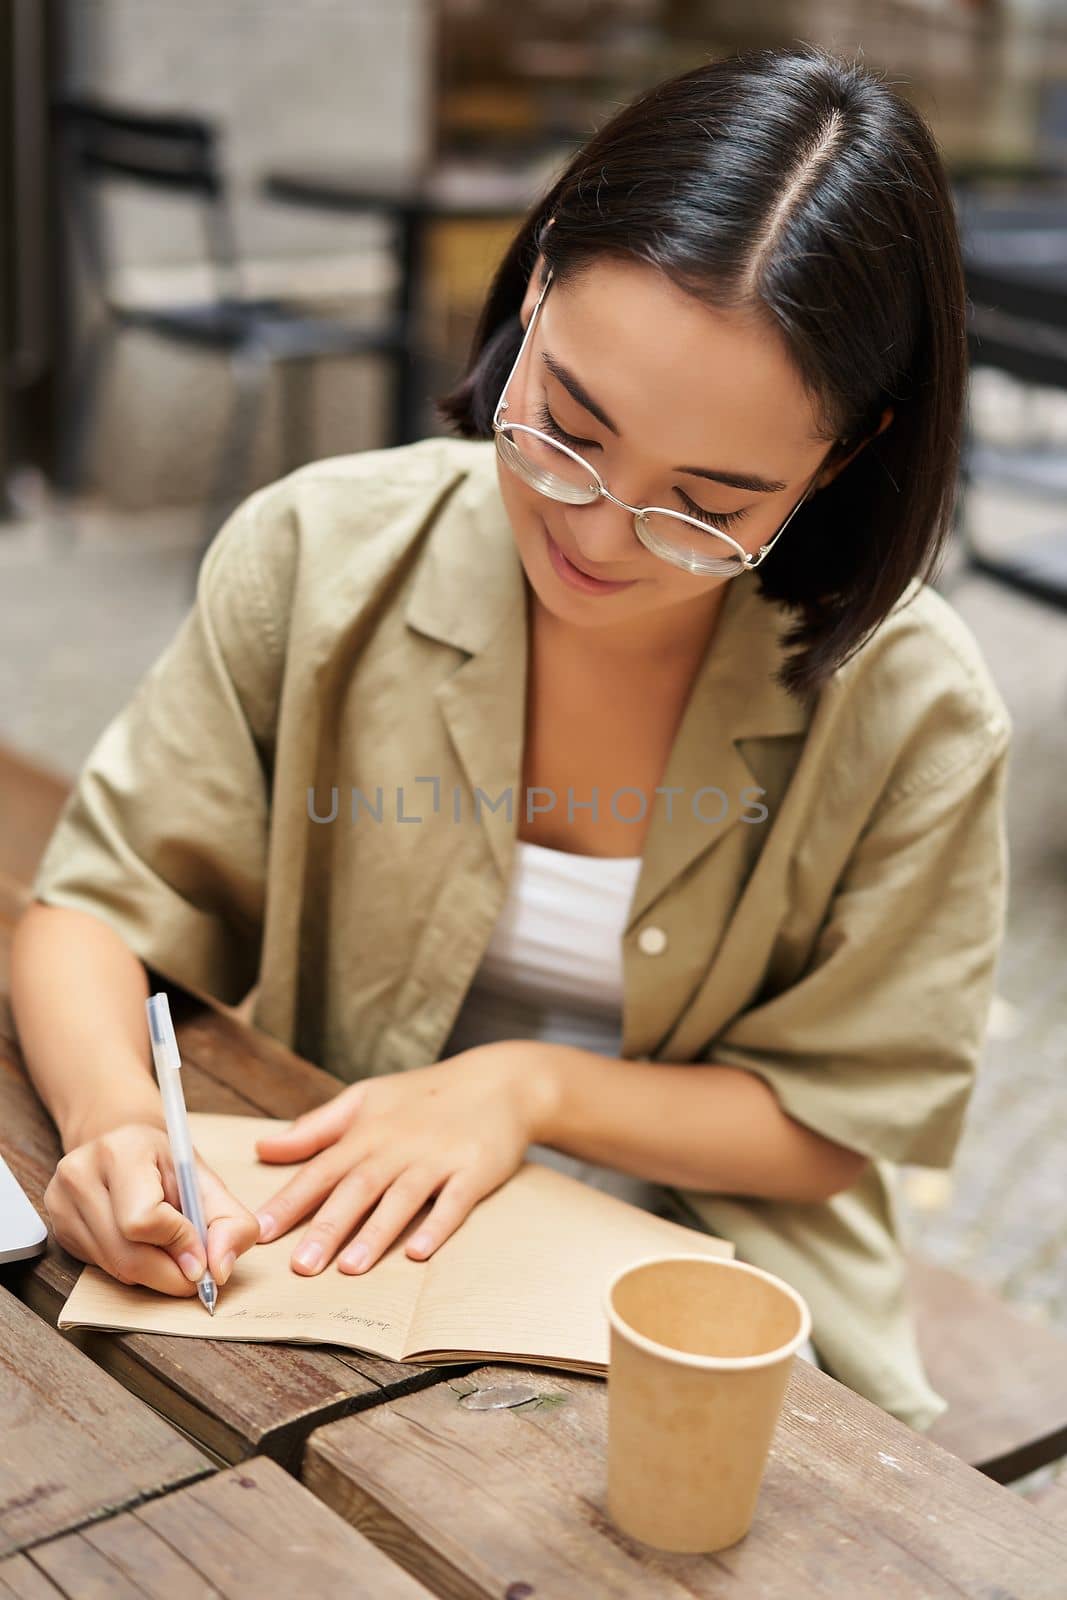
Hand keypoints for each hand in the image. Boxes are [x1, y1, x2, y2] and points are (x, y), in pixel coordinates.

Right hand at [44, 1123, 260, 1295]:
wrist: (121, 1142)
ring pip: (116, 1268)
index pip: (144, 1219)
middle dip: (170, 1273)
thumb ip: (230, 1222)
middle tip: (194, 1272)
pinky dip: (131, 1268)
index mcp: (122, 1151)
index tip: (201, 1254)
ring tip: (169, 1248)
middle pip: (127, 1254)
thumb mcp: (205, 1179)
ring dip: (153, 1273)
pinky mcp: (57, 1227)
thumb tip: (219, 1271)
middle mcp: (81, 1173)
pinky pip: (102, 1269)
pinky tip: (140, 1244)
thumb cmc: (165, 1162)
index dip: (179, 1243)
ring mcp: (61, 1201)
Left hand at [251, 1042, 554, 1275]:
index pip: (322, 1169)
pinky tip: (418, 1253)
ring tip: (350, 1268)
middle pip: (358, 1188)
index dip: (291, 1200)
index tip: (260, 1231)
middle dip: (328, 1227)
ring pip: (402, 1198)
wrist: (500, 1081)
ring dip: (376, 1233)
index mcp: (368, 1131)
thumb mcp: (366, 1098)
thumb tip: (263, 1149)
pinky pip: (455, 1202)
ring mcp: (438, 1158)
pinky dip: (437, 1226)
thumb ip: (315, 1128)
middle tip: (301, 1267)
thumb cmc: (424, 1094)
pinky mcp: (475, 1170)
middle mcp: (399, 1145)